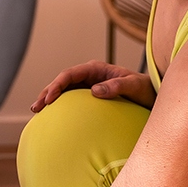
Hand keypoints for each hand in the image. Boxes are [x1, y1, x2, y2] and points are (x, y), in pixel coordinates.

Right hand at [30, 60, 154, 111]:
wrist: (151, 97)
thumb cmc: (144, 89)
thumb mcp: (134, 86)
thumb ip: (117, 86)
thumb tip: (95, 90)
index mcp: (96, 69)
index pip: (70, 74)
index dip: (57, 85)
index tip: (49, 98)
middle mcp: (89, 76)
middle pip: (62, 82)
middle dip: (47, 92)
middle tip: (37, 107)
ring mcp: (88, 87)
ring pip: (64, 91)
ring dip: (49, 99)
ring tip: (36, 111)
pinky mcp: (89, 98)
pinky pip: (71, 101)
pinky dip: (59, 107)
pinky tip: (51, 118)